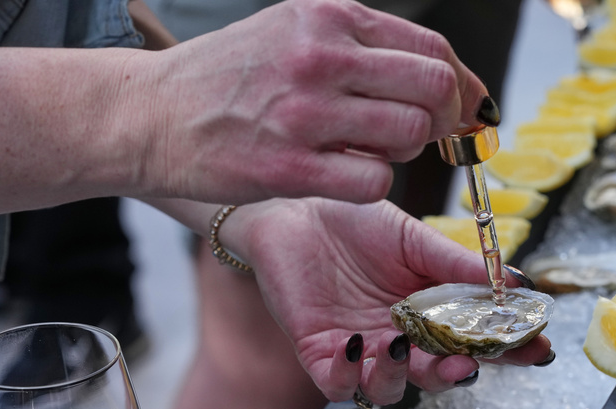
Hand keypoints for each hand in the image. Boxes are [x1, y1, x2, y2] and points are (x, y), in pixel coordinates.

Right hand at [133, 0, 492, 205]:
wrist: (150, 114)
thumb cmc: (225, 79)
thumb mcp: (291, 32)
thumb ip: (360, 47)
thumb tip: (439, 76)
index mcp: (328, 18)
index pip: (431, 47)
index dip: (461, 83)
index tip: (465, 107)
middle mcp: (321, 57)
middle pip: (433, 88)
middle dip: (443, 119)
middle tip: (425, 136)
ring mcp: (306, 113)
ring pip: (410, 135)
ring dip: (402, 152)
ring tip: (367, 151)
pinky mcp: (289, 168)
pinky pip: (374, 182)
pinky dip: (370, 184)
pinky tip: (340, 175)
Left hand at [230, 198, 552, 405]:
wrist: (295, 208)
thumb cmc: (355, 224)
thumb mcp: (414, 239)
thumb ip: (458, 265)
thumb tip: (516, 283)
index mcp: (429, 316)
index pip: (474, 342)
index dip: (506, 352)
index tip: (536, 349)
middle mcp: (399, 340)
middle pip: (435, 375)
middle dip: (455, 373)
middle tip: (467, 361)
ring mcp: (360, 350)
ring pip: (387, 390)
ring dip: (400, 377)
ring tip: (403, 347)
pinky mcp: (319, 353)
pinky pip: (337, 384)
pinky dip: (348, 374)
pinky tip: (357, 345)